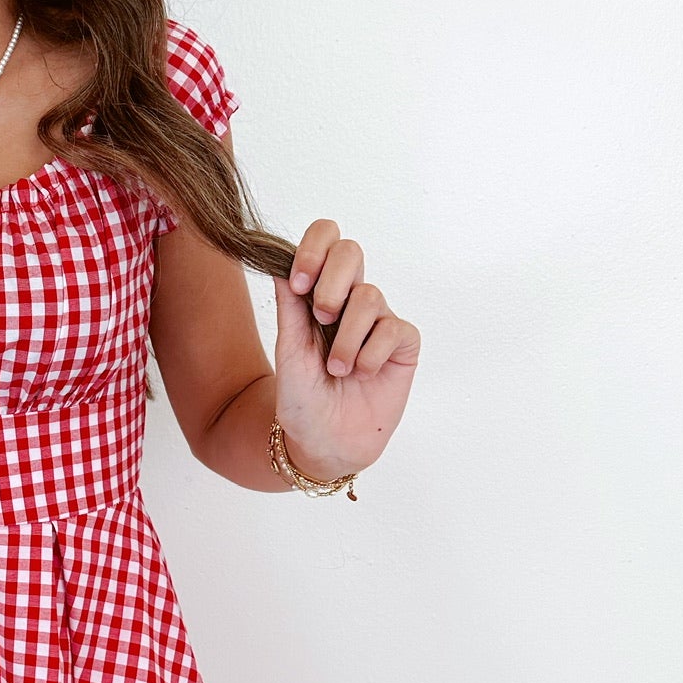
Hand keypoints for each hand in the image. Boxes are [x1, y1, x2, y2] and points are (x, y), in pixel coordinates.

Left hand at [271, 220, 420, 479]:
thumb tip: (278, 261)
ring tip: (337, 368)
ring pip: (370, 296)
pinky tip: (362, 374)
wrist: (323, 442)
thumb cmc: (302, 397)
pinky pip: (393, 328)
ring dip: (347, 336)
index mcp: (318, 293)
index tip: (298, 282)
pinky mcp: (403, 343)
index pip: (325, 241)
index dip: (314, 248)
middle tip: (321, 317)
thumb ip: (289, 307)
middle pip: (351, 252)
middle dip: (332, 282)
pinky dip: (371, 353)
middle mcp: (350, 300)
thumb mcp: (289, 349)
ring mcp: (378, 320)